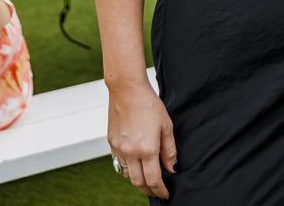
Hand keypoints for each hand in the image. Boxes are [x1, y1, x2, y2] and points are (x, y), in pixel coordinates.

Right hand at [108, 82, 176, 198]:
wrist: (127, 90)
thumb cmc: (149, 104)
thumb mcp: (166, 126)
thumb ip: (169, 150)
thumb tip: (172, 168)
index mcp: (147, 149)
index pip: (153, 179)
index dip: (160, 190)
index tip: (165, 194)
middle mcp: (130, 152)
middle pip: (138, 182)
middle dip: (148, 190)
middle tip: (157, 191)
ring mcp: (119, 148)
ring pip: (127, 175)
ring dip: (137, 180)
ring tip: (146, 179)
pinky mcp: (111, 143)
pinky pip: (118, 163)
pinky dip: (127, 169)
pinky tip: (135, 165)